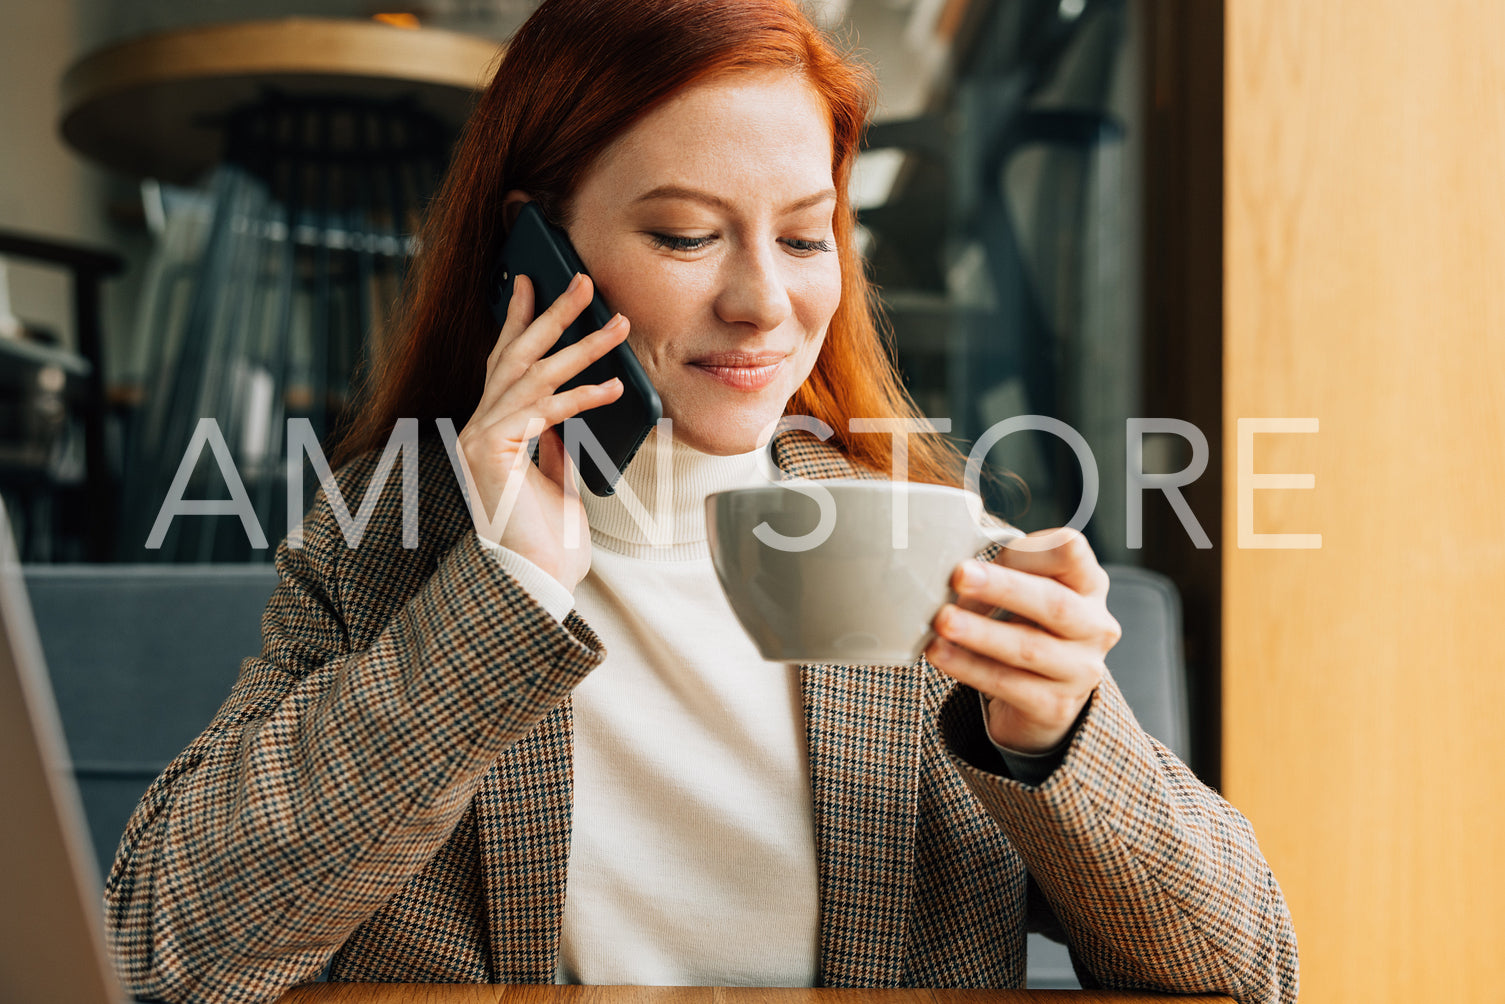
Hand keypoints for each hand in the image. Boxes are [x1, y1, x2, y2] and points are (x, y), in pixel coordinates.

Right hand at [455, 273, 627, 590]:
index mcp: (492, 431)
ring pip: (534, 377)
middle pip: (516, 355)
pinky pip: (543, 413)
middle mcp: (479, 428)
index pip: (505, 363)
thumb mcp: (558, 479)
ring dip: (581, 347)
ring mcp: (479, 439)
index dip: (518, 320)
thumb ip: (556, 443)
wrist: (536, 584)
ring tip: (616, 325)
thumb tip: (568, 410)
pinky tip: (613, 387)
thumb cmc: (548, 541)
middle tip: (582, 280)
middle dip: (550, 313)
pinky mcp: (490, 453)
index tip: (532, 281)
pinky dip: (581, 397)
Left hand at [926, 529, 1120, 753]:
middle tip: (959, 575)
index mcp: (1089, 585)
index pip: (1073, 553)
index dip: (1036, 548)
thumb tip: (951, 566)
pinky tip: (940, 652)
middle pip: (1053, 603)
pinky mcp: (1053, 706)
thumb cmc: (1028, 625)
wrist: (1045, 697)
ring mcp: (1079, 671)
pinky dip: (969, 667)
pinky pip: (1007, 683)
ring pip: (1029, 648)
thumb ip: (1003, 570)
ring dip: (981, 632)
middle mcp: (1094, 627)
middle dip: (1003, 587)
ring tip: (943, 620)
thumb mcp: (1025, 589)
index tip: (999, 546)